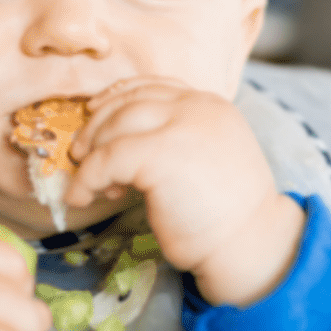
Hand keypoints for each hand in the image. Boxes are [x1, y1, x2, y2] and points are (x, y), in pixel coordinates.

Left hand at [67, 77, 304, 306]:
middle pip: (128, 102)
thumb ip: (173, 138)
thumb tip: (115, 142)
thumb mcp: (204, 158)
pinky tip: (82, 197)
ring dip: (92, 154)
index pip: (152, 86)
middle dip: (97, 126)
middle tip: (81, 152)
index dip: (116, 98)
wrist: (249, 245)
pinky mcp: (159, 154)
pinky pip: (106, 159)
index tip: (94, 113)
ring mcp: (179, 127)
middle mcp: (195, 107)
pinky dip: (86, 179)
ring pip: (114, 126)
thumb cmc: (224, 213)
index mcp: (209, 105)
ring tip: (90, 182)